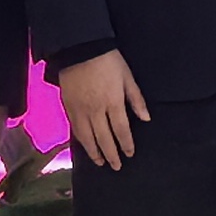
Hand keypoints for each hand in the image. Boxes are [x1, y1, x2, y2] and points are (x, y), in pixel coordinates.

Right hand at [58, 49, 147, 168]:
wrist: (80, 49)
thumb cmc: (108, 60)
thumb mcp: (128, 77)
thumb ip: (136, 100)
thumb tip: (146, 118)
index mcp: (113, 102)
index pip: (121, 130)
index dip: (126, 144)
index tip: (129, 154)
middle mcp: (96, 110)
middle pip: (104, 138)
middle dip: (111, 154)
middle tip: (116, 166)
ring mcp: (80, 109)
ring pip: (87, 137)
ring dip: (94, 152)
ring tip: (100, 162)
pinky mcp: (68, 107)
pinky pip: (75, 129)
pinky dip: (81, 141)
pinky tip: (85, 146)